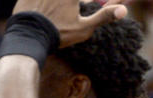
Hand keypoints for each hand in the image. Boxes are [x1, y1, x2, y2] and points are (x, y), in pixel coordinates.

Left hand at [12, 0, 127, 47]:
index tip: (76, 9)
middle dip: (70, 5)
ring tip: (51, 18)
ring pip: (49, 0)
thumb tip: (124, 10)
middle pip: (69, 2)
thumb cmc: (58, 34)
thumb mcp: (83, 29)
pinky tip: (39, 11)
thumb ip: (103, 16)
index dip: (77, 5)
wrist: (28, 38)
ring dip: (52, 6)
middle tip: (69, 11)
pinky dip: (37, 4)